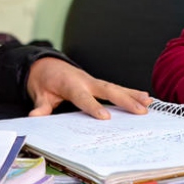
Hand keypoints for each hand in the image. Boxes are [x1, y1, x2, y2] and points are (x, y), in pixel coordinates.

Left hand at [25, 57, 151, 118]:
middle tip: (140, 110)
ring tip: (149, 102)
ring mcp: (94, 81)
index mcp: (70, 84)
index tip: (105, 118)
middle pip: (107, 90)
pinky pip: (116, 88)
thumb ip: (40, 106)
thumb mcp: (38, 93)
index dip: (93, 107)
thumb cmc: (44, 81)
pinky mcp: (99, 84)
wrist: (46, 65)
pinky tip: (146, 98)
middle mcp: (85, 81)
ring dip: (133, 95)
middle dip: (125, 100)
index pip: (83, 97)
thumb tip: (34, 117)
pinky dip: (131, 92)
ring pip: (116, 88)